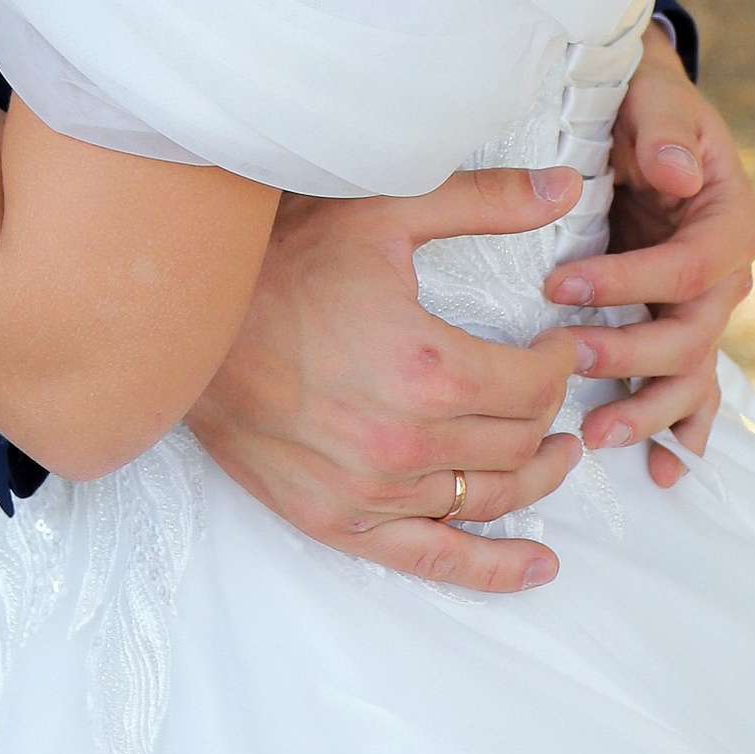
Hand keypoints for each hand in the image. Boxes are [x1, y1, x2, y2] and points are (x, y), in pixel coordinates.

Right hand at [189, 168, 605, 594]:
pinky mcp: (336, 518)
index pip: (535, 384)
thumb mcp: (385, 211)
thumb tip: (567, 185)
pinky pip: (432, 558)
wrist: (187, 319)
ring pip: (490, 499)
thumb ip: (485, 201)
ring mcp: (371, 490)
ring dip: (537, 478)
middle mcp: (406, 441)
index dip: (560, 362)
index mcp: (428, 368)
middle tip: (552, 389)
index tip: (556, 343)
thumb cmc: (282, 259)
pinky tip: (538, 565)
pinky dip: (492, 568)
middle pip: (518, 442)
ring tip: (557, 455)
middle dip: (549, 414)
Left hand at [547, 24, 754, 486]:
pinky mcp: (680, 324)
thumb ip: (665, 131)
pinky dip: (679, 431)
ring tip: (597, 436)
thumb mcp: (655, 98)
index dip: (627, 283)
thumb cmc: (646, 102)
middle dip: (630, 356)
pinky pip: (690, 386)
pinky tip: (661, 473)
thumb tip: (677, 171)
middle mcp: (729, 273)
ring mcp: (707, 307)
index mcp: (733, 221)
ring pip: (690, 374)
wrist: (646, 116)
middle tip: (565, 363)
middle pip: (691, 335)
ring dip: (649, 410)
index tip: (559, 284)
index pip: (688, 269)